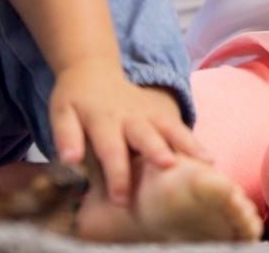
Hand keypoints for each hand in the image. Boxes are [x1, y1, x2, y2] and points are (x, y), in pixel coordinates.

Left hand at [49, 59, 209, 205]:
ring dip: (187, 144)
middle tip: (169, 166)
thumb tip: (70, 160)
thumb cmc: (75, 98)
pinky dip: (193, 142)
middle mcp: (129, 115)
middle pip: (146, 134)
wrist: (94, 69)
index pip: (110, 148)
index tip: (121, 199)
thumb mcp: (61, 112)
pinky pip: (179, 125)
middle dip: (157, 150)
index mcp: (103, 119)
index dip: (116, 173)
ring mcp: (148, 111)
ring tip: (205, 162)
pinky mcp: (160, 110)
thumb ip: (65, 135)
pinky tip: (208, 159)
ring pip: (170, 127)